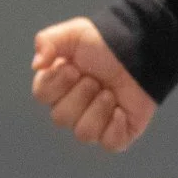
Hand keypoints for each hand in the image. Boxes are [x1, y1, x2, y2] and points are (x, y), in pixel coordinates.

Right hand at [31, 17, 155, 151]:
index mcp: (57, 86)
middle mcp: (72, 108)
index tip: (73, 68)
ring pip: (83, 134)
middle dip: (81, 94)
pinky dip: (116, 126)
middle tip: (96, 79)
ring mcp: (95, 123)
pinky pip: (110, 144)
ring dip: (99, 109)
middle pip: (60, 118)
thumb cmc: (106, 42)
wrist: (140, 49)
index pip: (42, 95)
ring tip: (110, 92)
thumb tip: (37, 64)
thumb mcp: (73, 33)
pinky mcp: (117, 134)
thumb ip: (48, 41)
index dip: (58, 83)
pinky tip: (121, 110)